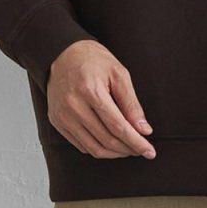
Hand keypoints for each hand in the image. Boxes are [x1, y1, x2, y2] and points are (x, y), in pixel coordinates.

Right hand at [47, 40, 155, 159]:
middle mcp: (73, 105)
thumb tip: (144, 130)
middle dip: (128, 149)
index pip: (118, 126)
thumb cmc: (93, 61)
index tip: (149, 151)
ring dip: (114, 153)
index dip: (136, 142)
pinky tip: (110, 144)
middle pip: (106, 139)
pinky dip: (98, 149)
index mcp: (90, 91)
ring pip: (93, 148)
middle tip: (141, 150)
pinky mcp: (57, 121)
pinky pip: (81, 145)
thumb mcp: (119, 75)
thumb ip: (131, 104)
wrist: (63, 53)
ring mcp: (62, 115)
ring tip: (128, 149)